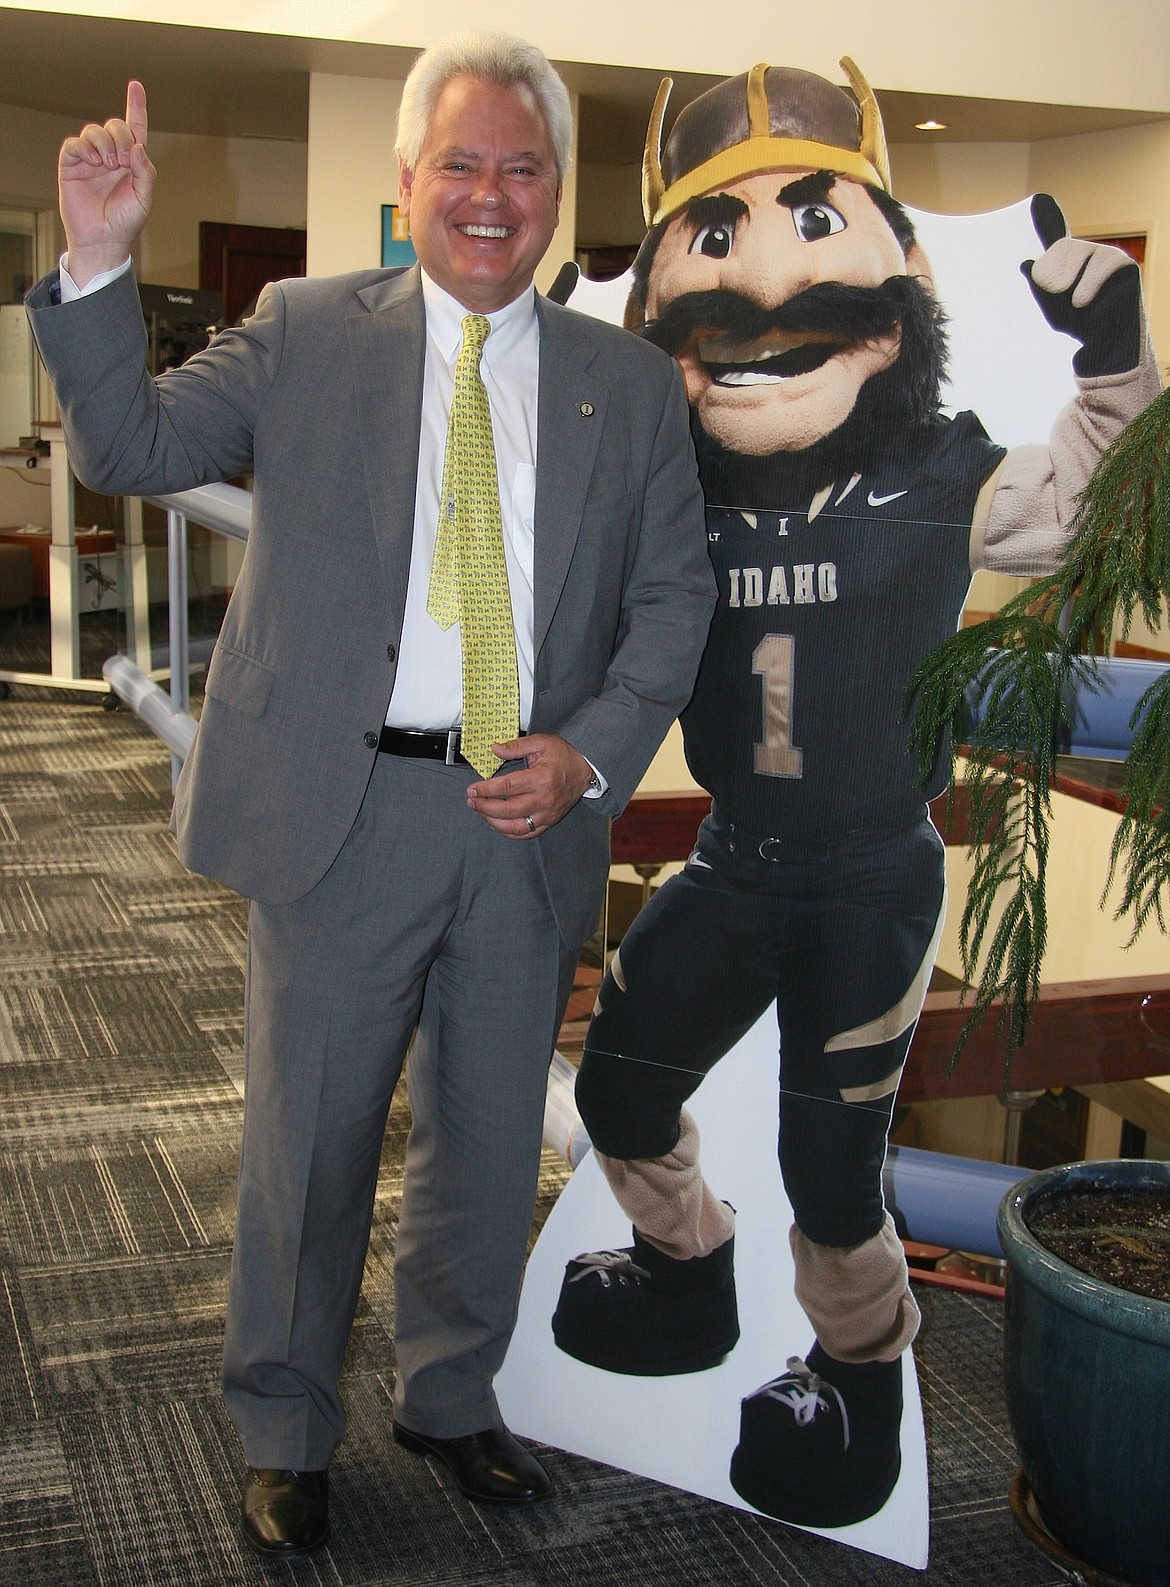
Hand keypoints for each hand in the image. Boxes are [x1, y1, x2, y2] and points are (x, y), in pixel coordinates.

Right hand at [59, 80, 155, 286]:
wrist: (103, 240)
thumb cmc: (125, 222)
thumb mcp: (145, 199)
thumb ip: (146, 172)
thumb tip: (137, 147)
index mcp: (131, 161)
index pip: (135, 128)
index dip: (136, 106)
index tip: (136, 86)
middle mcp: (111, 156)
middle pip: (115, 125)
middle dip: (120, 136)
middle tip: (120, 161)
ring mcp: (91, 159)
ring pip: (94, 130)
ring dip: (103, 142)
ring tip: (107, 165)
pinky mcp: (72, 164)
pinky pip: (75, 143)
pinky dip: (84, 147)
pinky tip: (93, 161)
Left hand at [466, 733, 595, 838]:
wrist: (585, 769)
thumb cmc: (564, 756)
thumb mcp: (540, 742)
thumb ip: (516, 746)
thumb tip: (495, 749)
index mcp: (541, 778)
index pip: (507, 787)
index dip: (486, 790)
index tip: (472, 789)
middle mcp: (544, 799)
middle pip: (508, 810)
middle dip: (485, 807)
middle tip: (472, 801)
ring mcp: (547, 813)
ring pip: (515, 827)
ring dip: (494, 822)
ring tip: (482, 812)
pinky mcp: (549, 821)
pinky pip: (527, 833)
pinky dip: (510, 832)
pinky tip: (498, 824)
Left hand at [1021, 193, 1141, 376]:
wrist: (1103, 346)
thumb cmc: (1076, 324)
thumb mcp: (1050, 306)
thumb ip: (1039, 285)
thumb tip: (1024, 263)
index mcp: (1067, 258)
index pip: (1054, 237)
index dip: (1045, 229)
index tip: (1038, 231)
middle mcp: (1087, 252)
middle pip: (1065, 246)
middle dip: (1054, 271)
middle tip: (1053, 291)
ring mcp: (1106, 255)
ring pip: (1082, 252)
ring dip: (1071, 279)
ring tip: (1074, 303)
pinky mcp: (1124, 265)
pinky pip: (1105, 264)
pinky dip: (1089, 284)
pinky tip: (1082, 302)